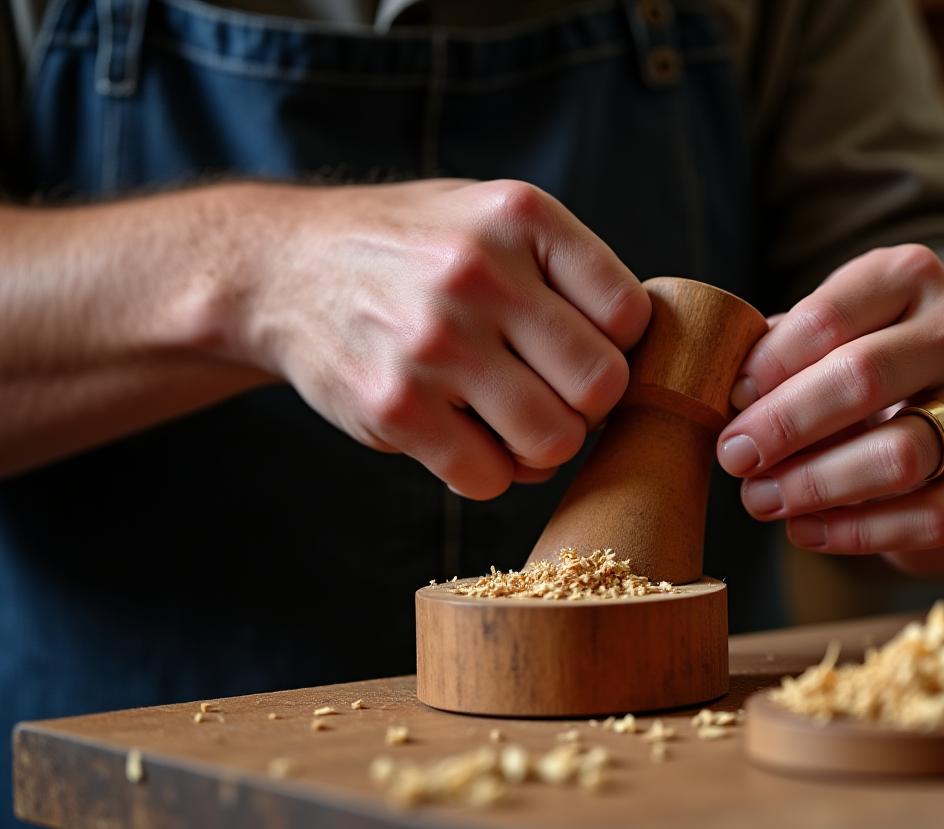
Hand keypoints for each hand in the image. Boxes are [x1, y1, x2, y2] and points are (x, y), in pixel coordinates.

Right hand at [225, 179, 650, 498]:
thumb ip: (565, 270)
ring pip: (554, 441)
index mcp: (521, 216)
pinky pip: (489, 479)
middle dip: (588, 407)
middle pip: (603, 386)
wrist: (281, 267)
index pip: (631, 315)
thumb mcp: (488, 218)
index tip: (584, 350)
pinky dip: (489, 474)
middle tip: (554, 396)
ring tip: (512, 421)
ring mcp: (435, 343)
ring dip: (542, 447)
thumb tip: (644, 356)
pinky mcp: (394, 408)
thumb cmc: (410, 251)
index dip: (620, 347)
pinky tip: (464, 439)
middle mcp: (480, 273)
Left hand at [716, 245, 943, 573]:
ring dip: (817, 484)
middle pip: (865, 378)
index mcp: (910, 276)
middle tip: (734, 457)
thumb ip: (778, 354)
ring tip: (761, 500)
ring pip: (902, 454)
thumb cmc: (863, 368)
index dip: (770, 363)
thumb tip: (727, 393)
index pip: (829, 315)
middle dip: (785, 424)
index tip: (729, 399)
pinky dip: (860, 532)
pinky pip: (934, 516)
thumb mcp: (823, 341)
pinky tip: (806, 531)